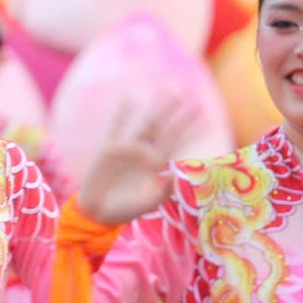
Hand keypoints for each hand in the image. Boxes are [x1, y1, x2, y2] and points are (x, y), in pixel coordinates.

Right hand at [76, 103, 195, 226]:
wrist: (98, 212)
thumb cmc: (125, 211)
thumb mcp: (148, 204)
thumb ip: (163, 191)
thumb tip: (175, 176)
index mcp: (157, 164)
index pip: (177, 143)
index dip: (190, 131)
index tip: (205, 116)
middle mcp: (145, 153)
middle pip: (165, 128)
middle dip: (177, 113)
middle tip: (189, 94)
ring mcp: (129, 148)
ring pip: (147, 123)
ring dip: (157, 109)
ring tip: (167, 90)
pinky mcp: (110, 148)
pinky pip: (118, 126)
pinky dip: (122, 113)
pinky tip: (129, 97)